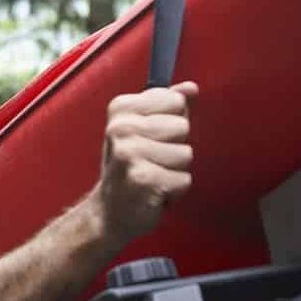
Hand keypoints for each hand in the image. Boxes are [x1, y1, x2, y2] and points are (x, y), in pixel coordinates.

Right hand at [95, 80, 196, 245]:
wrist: (108, 213)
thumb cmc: (129, 169)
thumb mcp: (142, 130)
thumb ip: (167, 105)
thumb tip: (191, 88)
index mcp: (121, 109)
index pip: (176, 101)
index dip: (171, 123)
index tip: (151, 138)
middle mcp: (122, 128)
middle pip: (183, 127)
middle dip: (174, 148)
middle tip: (151, 161)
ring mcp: (131, 154)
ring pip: (186, 154)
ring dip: (175, 171)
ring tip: (153, 176)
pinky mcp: (144, 180)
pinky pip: (185, 180)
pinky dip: (175, 191)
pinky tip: (154, 193)